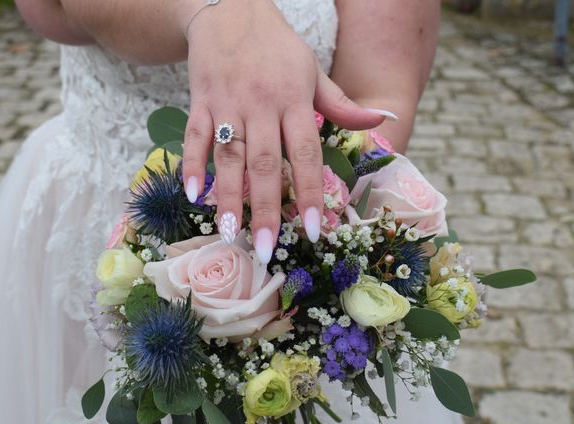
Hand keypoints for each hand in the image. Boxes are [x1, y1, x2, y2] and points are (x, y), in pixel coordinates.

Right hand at [180, 0, 389, 262]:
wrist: (230, 9)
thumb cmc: (278, 48)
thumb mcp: (313, 71)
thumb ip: (342, 104)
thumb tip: (382, 120)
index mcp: (294, 100)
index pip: (306, 153)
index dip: (311, 193)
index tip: (316, 229)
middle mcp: (261, 105)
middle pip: (265, 163)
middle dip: (266, 209)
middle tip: (266, 249)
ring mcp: (227, 104)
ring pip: (228, 155)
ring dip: (228, 196)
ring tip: (229, 233)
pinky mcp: (199, 102)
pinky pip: (194, 137)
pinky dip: (191, 165)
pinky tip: (192, 195)